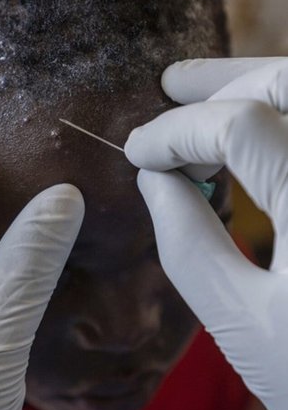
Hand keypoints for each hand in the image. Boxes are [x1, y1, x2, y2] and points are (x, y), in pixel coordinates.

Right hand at [124, 56, 287, 409]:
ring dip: (258, 83)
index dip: (176, 130)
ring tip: (203, 89)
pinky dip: (284, 115)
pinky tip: (256, 123)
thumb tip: (154, 177)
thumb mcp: (242, 327)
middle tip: (170, 87)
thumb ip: (188, 242)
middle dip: (222, 82)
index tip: (137, 151)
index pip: (241, 126)